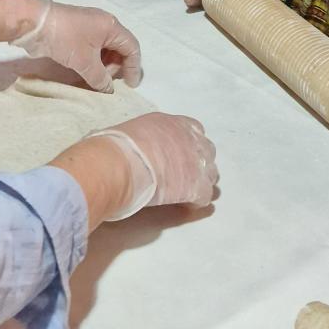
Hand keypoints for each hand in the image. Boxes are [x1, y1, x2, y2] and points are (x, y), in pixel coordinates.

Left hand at [15, 0, 141, 92]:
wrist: (35, 23)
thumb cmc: (65, 39)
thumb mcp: (85, 62)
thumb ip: (100, 78)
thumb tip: (108, 88)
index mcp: (111, 26)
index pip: (131, 47)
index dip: (133, 67)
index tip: (130, 85)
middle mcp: (103, 24)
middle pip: (119, 48)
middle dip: (115, 67)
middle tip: (105, 82)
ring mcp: (89, 26)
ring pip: (105, 48)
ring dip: (103, 65)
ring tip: (94, 79)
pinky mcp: (76, 30)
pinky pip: (92, 47)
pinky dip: (93, 60)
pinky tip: (85, 71)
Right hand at [88, 112, 217, 218]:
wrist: (120, 163)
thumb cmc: (117, 145)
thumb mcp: (135, 130)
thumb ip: (145, 136)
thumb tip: (134, 145)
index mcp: (174, 123)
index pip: (194, 130)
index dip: (188, 145)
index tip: (179, 155)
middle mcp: (190, 139)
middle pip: (207, 151)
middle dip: (198, 163)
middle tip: (182, 174)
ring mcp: (197, 163)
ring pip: (211, 174)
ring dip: (200, 182)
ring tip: (184, 192)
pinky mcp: (196, 186)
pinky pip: (204, 196)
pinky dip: (195, 201)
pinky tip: (183, 205)